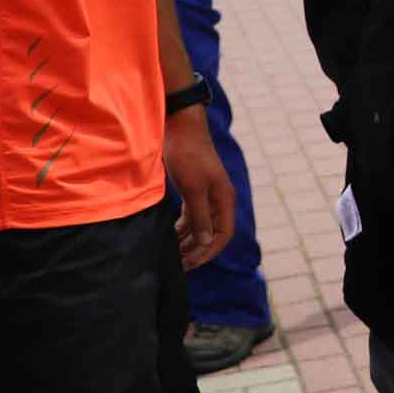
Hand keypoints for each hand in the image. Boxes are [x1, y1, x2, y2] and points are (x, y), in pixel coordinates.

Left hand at [165, 107, 234, 269]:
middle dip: (196, 250)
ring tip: (171, 253)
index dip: (208, 252)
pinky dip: (182, 228)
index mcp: (224, 199)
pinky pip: (191, 216)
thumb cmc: (188, 155)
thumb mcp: (193, 188)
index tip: (190, 264)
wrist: (180, 127)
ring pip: (200, 225)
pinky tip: (169, 235)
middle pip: (211, 233)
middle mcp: (218, 199)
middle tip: (177, 264)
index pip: (222, 234)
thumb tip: (206, 243)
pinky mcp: (194, 189)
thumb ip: (200, 216)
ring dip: (188, 240)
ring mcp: (206, 194)